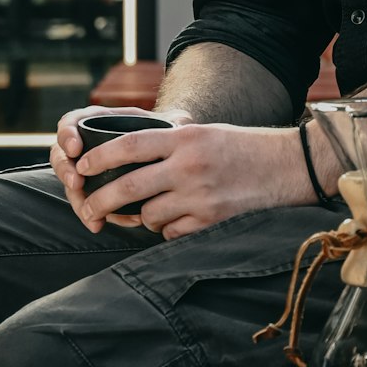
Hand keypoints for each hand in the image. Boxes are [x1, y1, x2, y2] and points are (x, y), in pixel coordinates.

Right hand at [49, 104, 192, 231]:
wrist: (173, 154)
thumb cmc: (169, 133)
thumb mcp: (169, 122)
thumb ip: (172, 121)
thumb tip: (180, 125)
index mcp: (99, 122)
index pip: (70, 123)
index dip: (67, 135)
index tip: (77, 148)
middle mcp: (88, 146)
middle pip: (62, 157)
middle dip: (65, 171)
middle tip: (77, 183)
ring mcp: (90, 171)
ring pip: (71, 186)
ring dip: (77, 202)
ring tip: (92, 215)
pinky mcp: (97, 193)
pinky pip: (87, 205)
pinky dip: (93, 215)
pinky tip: (105, 224)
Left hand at [74, 122, 309, 238]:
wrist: (286, 166)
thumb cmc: (242, 147)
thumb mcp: (204, 133)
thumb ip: (169, 145)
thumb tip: (126, 160)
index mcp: (185, 138)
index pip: (129, 145)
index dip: (99, 157)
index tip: (81, 167)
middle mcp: (189, 166)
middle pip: (129, 186)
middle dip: (101, 200)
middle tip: (88, 208)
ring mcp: (200, 197)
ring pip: (149, 215)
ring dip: (142, 217)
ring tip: (147, 212)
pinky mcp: (210, 222)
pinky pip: (172, 233)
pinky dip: (168, 230)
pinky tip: (177, 220)